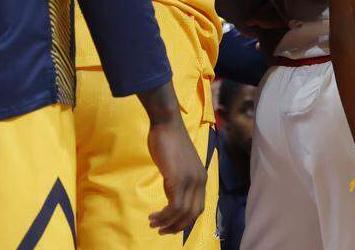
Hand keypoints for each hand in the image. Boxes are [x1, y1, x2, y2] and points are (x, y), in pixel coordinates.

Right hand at [146, 117, 205, 234]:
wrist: (167, 125)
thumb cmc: (169, 141)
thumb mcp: (177, 165)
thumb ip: (178, 179)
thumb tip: (172, 193)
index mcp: (201, 177)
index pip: (198, 207)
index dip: (185, 220)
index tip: (171, 225)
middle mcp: (199, 181)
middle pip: (193, 214)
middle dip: (177, 226)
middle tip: (161, 230)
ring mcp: (190, 180)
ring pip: (182, 213)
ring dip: (166, 223)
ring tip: (153, 223)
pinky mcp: (178, 179)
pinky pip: (174, 206)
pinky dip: (164, 216)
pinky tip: (153, 216)